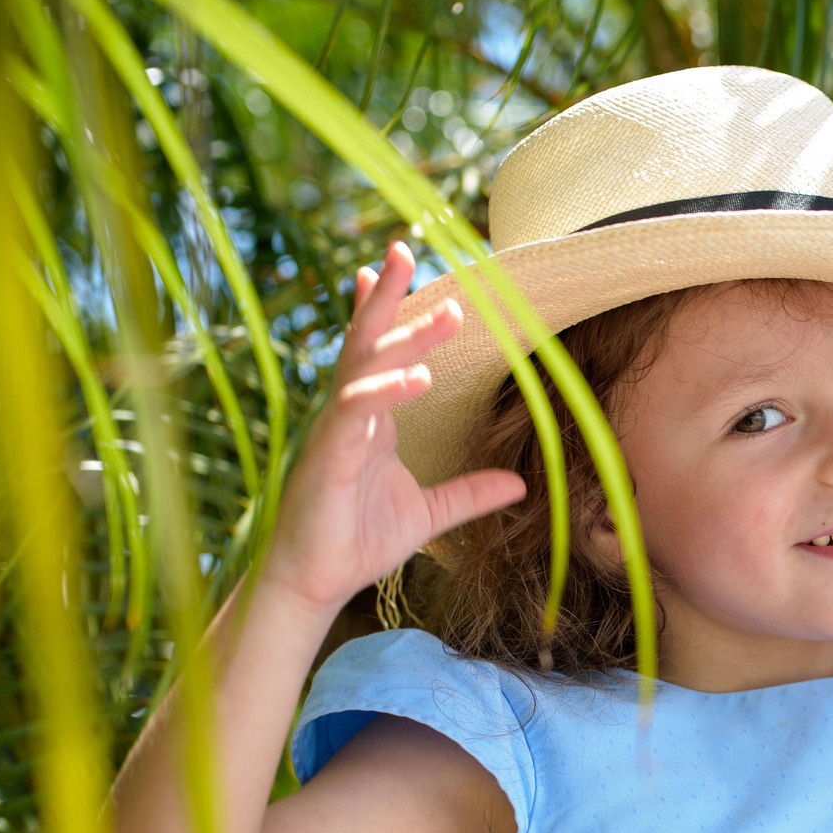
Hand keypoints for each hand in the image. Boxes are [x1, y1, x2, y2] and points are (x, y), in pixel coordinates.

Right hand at [261, 241, 526, 613]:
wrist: (314, 583)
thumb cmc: (356, 542)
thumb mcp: (428, 515)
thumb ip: (469, 494)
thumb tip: (519, 484)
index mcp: (372, 420)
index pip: (378, 352)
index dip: (384, 308)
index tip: (396, 264)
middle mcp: (351, 415)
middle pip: (368, 342)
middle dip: (386, 296)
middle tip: (406, 249)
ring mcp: (336, 432)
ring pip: (367, 368)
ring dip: (404, 337)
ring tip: (448, 314)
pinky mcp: (327, 457)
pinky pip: (355, 413)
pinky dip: (387, 392)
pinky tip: (418, 379)